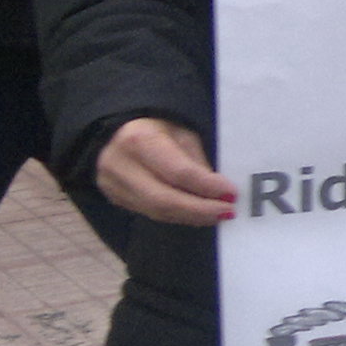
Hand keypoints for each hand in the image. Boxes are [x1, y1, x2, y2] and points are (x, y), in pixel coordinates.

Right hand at [99, 117, 236, 224]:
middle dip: (200, 210)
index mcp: (139, 140)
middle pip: (164, 199)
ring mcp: (113, 185)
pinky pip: (151, 213)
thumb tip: (219, 192)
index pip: (178, 172)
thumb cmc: (156, 129)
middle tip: (228, 212)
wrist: (114, 133)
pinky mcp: (115, 198)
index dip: (207, 187)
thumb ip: (197, 162)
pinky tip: (197, 214)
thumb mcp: (181, 133)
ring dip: (191, 217)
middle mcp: (120, 165)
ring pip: (157, 211)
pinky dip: (178, 216)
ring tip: (217, 215)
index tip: (232, 193)